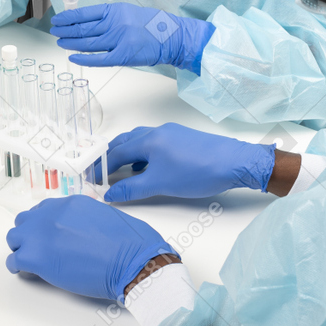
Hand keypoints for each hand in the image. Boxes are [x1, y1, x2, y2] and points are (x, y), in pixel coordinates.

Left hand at [5, 194, 177, 301]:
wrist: (132, 261)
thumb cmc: (131, 243)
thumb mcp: (108, 217)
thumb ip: (87, 219)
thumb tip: (82, 231)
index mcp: (72, 203)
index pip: (45, 209)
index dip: (46, 224)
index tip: (50, 235)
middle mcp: (53, 213)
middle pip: (26, 220)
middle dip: (30, 234)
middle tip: (41, 249)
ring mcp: (42, 235)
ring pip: (15, 237)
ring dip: (22, 247)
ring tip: (33, 261)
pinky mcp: (36, 257)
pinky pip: (13, 260)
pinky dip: (18, 267)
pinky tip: (28, 272)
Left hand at [50, 2, 214, 73]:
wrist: (171, 37)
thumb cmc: (151, 24)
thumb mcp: (127, 12)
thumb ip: (108, 17)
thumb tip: (85, 22)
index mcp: (115, 10)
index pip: (84, 13)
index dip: (68, 17)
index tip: (59, 19)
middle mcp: (114, 24)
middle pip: (82, 29)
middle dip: (65, 30)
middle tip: (55, 31)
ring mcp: (118, 41)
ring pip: (87, 43)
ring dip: (70, 43)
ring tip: (60, 42)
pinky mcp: (122, 56)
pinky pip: (97, 59)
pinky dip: (83, 58)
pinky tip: (73, 56)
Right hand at [104, 122, 275, 202]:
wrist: (234, 162)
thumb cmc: (198, 172)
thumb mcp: (160, 184)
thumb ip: (132, 188)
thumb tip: (110, 193)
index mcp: (149, 140)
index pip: (116, 152)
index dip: (101, 166)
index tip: (92, 177)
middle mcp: (158, 132)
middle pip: (126, 141)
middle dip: (111, 155)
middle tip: (100, 170)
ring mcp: (172, 134)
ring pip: (141, 141)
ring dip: (128, 153)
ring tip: (121, 170)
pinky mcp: (183, 139)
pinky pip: (155, 143)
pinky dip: (144, 154)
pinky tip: (148, 168)